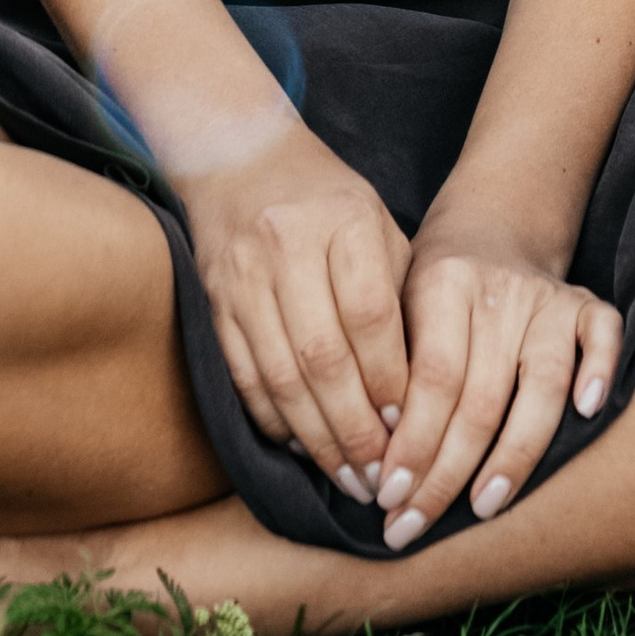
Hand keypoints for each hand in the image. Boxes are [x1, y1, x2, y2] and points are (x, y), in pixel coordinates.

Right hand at [177, 134, 411, 503]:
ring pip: (281, 377)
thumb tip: (420, 390)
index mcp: (345, 221)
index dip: (390, 379)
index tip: (411, 426)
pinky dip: (274, 422)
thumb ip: (399, 297)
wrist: (241, 157)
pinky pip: (244, 377)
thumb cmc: (330, 203)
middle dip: (356, 428)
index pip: (370, 315)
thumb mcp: (380, 226)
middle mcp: (289, 246)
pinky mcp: (214, 303)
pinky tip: (303, 448)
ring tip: (350, 478)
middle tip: (383, 476)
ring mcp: (244, 276)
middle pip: (324, 357)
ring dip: (318, 439)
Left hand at [371, 208, 623, 545]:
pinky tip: (585, 414)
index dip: (412, 445)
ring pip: (542, 382)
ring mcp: (548, 296)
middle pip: (481, 396)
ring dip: (514, 454)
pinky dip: (599, 369)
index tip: (388, 498)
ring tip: (482, 506)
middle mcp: (500, 287)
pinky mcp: (585, 302)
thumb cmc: (427, 292)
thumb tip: (371, 465)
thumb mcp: (394, 309)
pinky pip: (604, 333)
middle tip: (413, 526)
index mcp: (444, 281)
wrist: (487, 230)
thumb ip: (388, 372)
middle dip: (445, 473)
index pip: (433, 378)